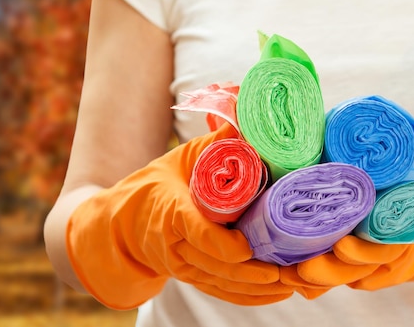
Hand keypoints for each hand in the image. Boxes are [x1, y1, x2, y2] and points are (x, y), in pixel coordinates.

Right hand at [66, 124, 293, 308]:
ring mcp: (184, 266)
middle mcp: (176, 246)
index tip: (246, 248)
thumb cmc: (157, 184)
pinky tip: (275, 293)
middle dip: (251, 272)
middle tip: (285, 271)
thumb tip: (243, 117)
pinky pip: (220, 292)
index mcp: (171, 213)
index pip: (196, 233)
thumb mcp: (182, 158)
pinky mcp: (192, 276)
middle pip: (215, 265)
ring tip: (289, 283)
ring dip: (256, 288)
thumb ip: (214, 143)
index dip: (221, 245)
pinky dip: (247, 297)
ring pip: (221, 283)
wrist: (124, 221)